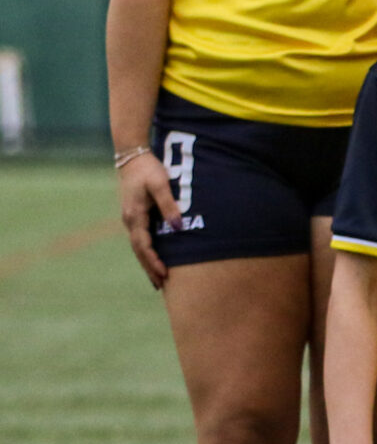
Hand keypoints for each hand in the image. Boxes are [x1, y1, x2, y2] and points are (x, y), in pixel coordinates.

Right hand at [117, 152, 176, 288]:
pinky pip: (140, 239)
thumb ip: (169, 205)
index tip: (164, 274)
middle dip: (149, 268)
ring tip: (158, 279)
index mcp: (135, 215)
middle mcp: (130, 220)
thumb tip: (178, 227)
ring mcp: (130, 218)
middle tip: (161, 285)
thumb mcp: (161, 184)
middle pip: (139, 250)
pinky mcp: (135, 215)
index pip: (143, 245)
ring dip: (147, 262)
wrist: (132, 158)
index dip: (153, 261)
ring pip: (138, 246)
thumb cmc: (149, 170)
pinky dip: (146, 252)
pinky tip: (154, 259)